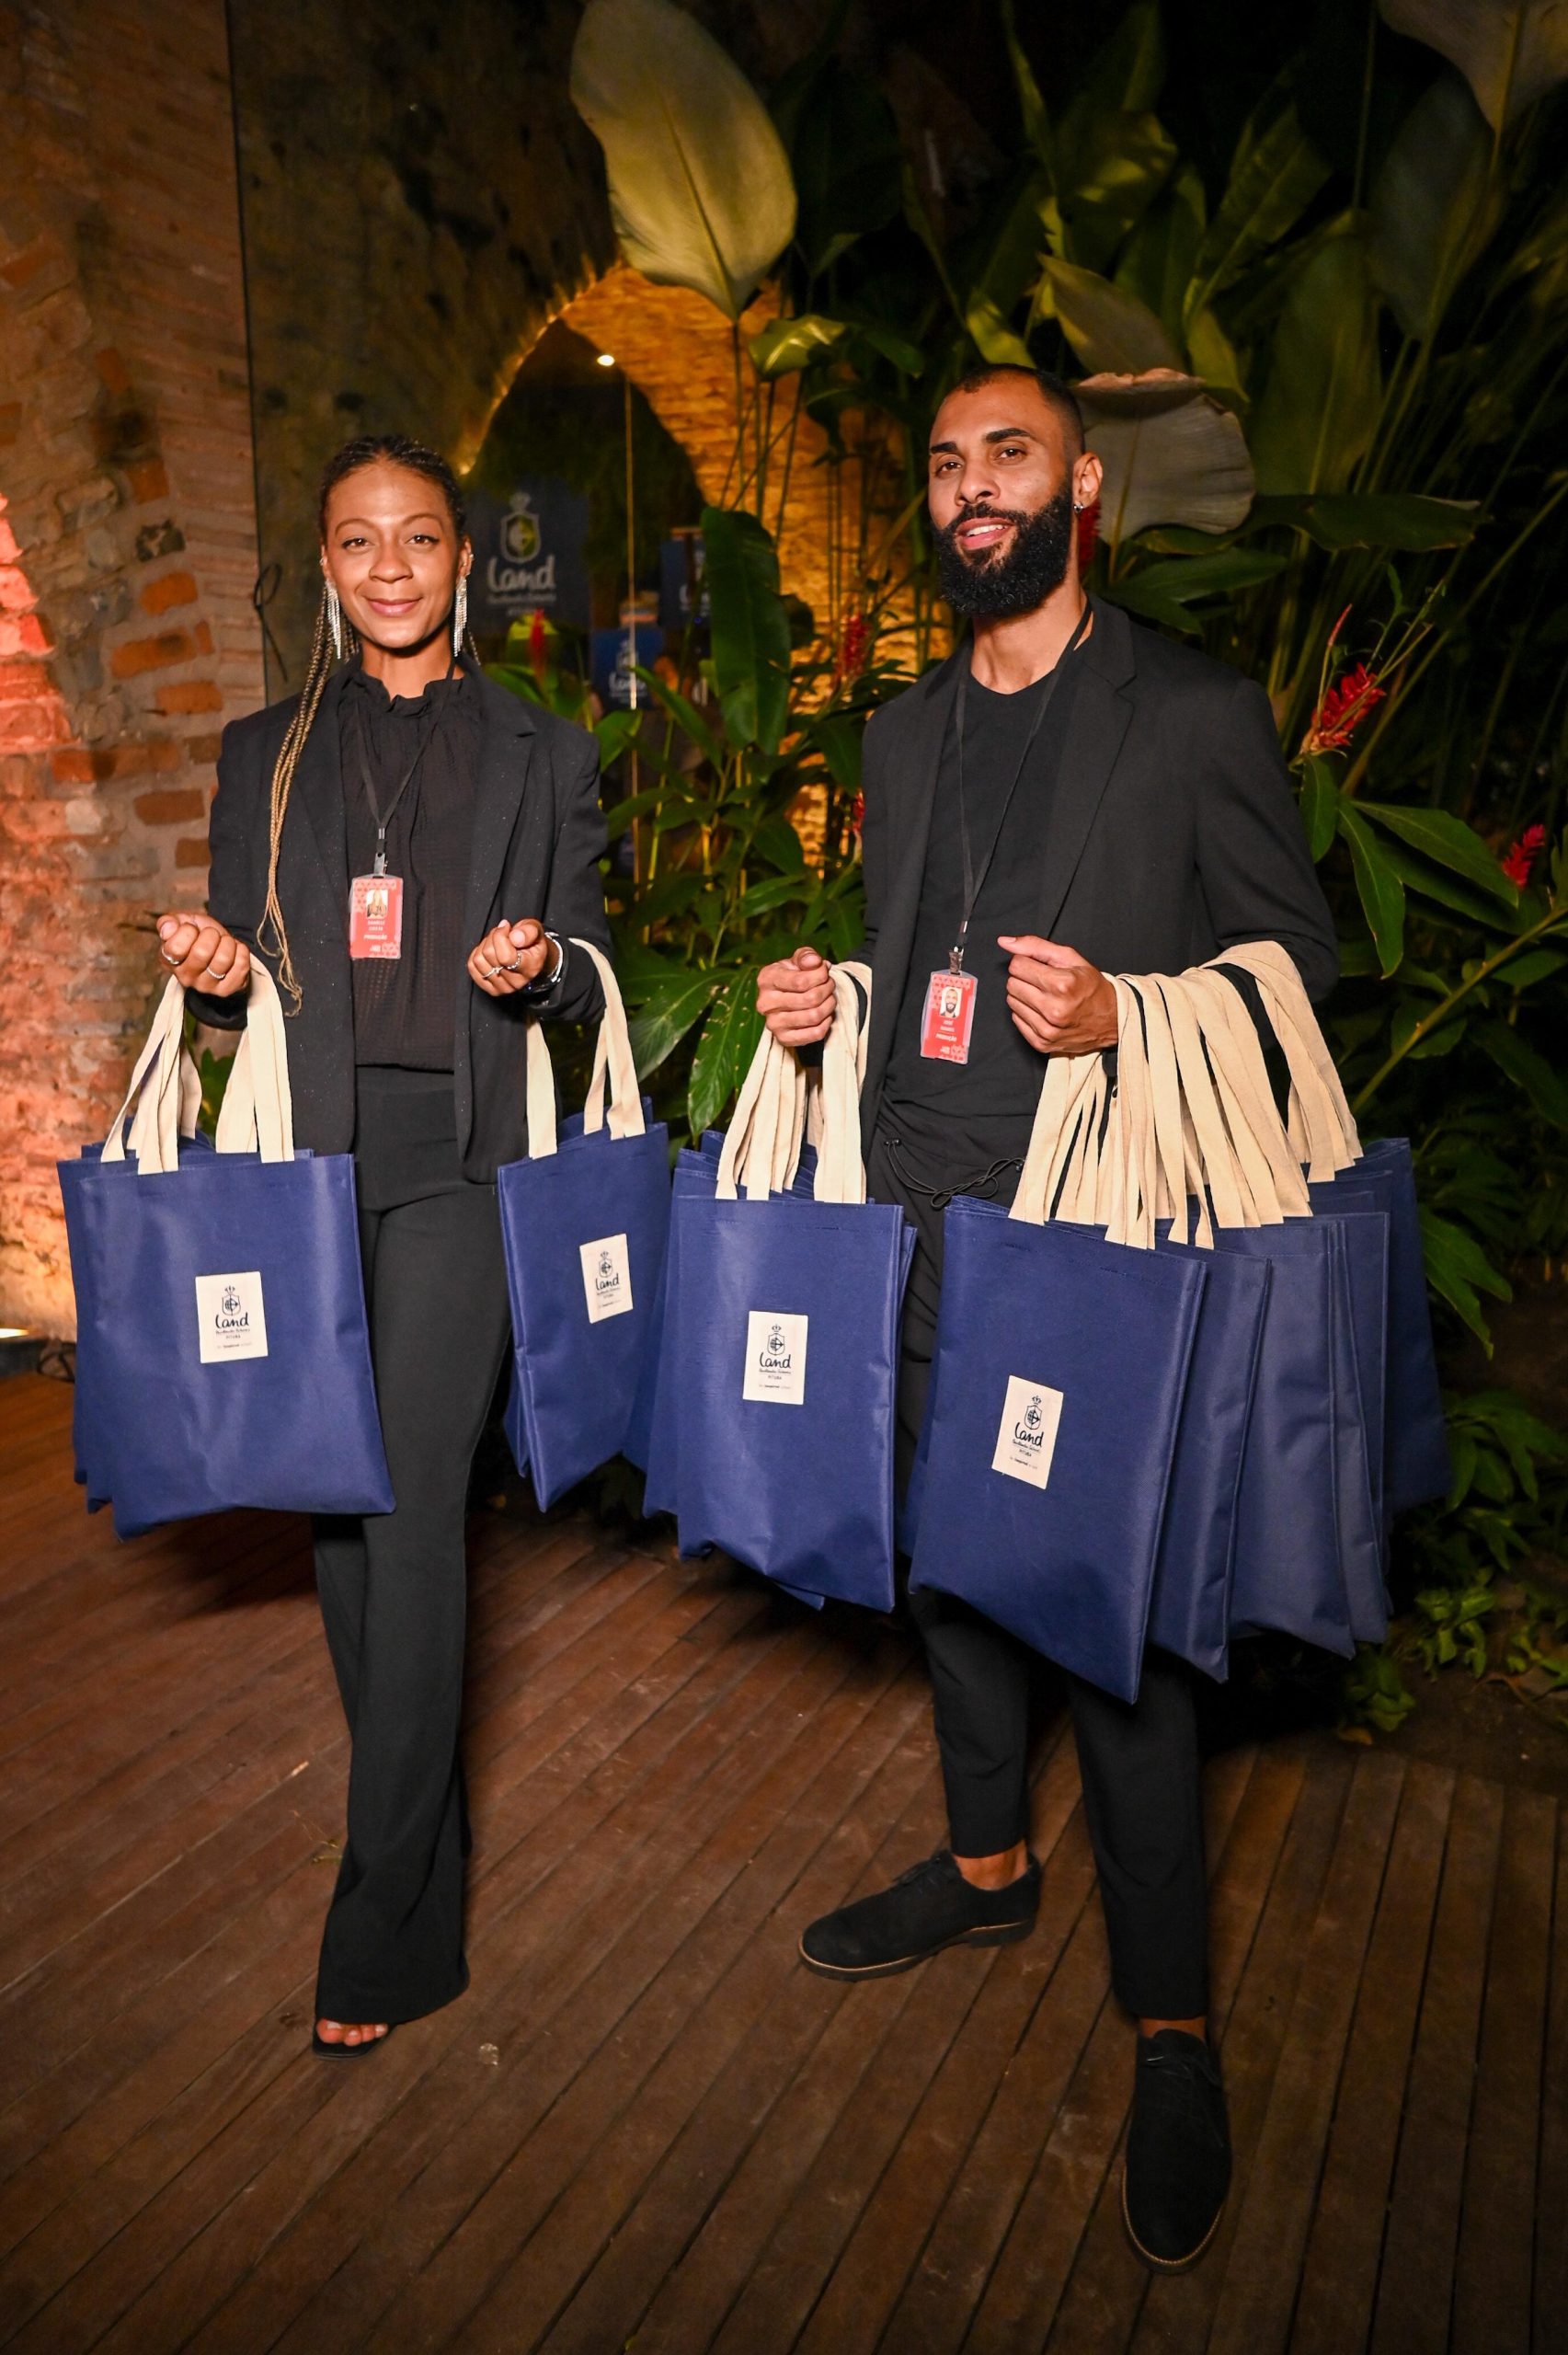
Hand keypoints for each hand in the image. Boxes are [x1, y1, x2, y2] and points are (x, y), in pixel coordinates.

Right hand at [154, 913, 250, 996]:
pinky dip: (241, 952)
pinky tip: (234, 952)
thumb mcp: (182, 923)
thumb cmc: (198, 935)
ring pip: (223, 959)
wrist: (219, 947)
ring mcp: (205, 986)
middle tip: (212, 935)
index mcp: (168, 960)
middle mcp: (184, 977)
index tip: (192, 929)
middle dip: (211, 935)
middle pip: (202, 953)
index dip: (188, 931)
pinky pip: (240, 966)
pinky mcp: (225, 990)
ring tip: (224, 943)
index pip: (176, 947)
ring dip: (228, 943)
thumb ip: (169, 922)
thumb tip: (168, 928)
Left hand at [468, 917, 557, 997]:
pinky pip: (472, 966)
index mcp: (530, 969)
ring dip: (485, 945)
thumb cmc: (532, 942)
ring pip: (478, 960)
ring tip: (497, 943)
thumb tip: (515, 938)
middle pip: (489, 955)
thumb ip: (529, 931)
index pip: (505, 957)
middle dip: (493, 937)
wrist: (532, 958)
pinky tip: (489, 952)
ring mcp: (503, 988)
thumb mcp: (535, 930)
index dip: (500, 936)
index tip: (506, 927)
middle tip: (503, 934)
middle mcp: (517, 983)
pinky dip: (477, 954)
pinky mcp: (491, 989)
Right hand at [756, 945, 834, 1046]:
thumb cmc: (794, 976)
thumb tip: (815, 962)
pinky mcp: (783, 1039)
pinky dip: (826, 1023)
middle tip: (829, 985)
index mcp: (766, 979)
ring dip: (829, 1005)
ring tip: (829, 998)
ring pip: (814, 1016)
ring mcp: (773, 1023)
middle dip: (827, 990)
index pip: (801, 981)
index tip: (824, 972)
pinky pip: (815, 1033)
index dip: (821, 975)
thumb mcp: (798, 961)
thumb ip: (806, 956)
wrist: (789, 998)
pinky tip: (824, 1015)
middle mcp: (765, 1002)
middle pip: (810, 999)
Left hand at [997, 934, 1117, 1054]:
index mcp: (1063, 985)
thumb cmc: (1091, 986)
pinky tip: (1042, 1010)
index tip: (1039, 967)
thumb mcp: (1070, 958)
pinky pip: (1016, 1020)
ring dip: (1024, 996)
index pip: (1017, 966)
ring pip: (1012, 1002)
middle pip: (1012, 984)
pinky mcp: (1042, 1043)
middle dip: (1024, 979)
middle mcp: (1054, 1010)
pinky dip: (1026, 1013)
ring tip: (1044, 996)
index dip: (1026, 963)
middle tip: (1043, 982)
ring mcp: (1047, 1030)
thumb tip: (1005, 942)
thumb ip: (1035, 946)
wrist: (1112, 1019)